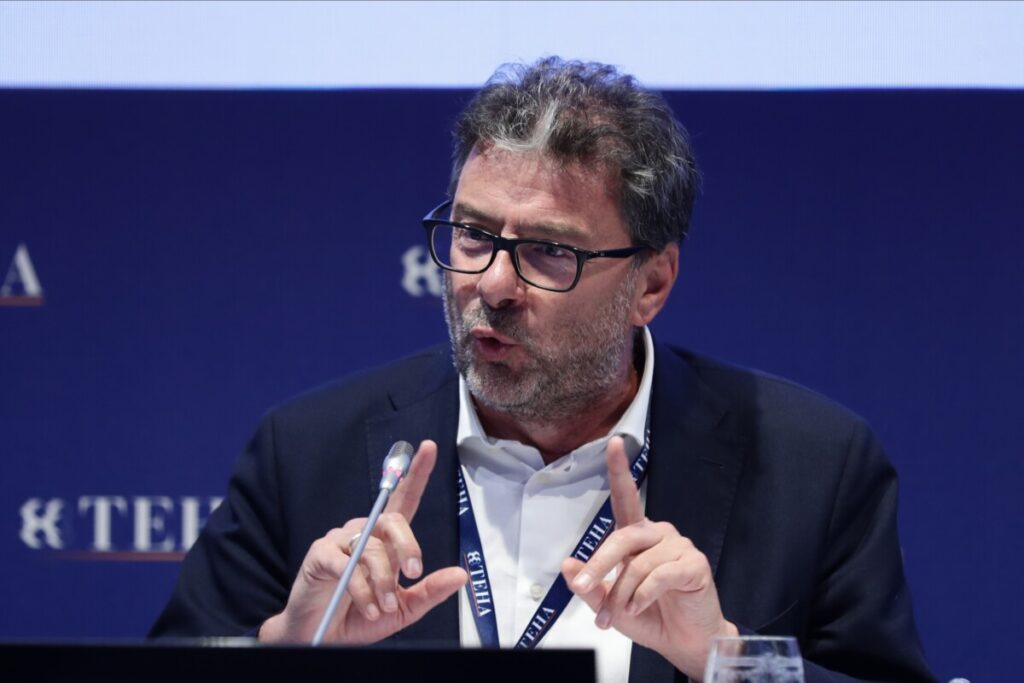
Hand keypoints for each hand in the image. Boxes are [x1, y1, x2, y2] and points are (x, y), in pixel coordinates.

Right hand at [259, 440, 467, 644]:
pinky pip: (345, 565)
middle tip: (413, 573)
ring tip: (384, 607)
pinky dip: (361, 590)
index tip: (428, 447)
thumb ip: (430, 590)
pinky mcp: (320, 556)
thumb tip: (462, 574)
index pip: (403, 499)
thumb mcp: (404, 609)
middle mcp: (363, 532)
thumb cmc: (361, 618)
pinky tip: (368, 606)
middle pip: (393, 521)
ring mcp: (339, 541)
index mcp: (386, 541)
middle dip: (408, 547)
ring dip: (382, 581)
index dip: (416, 473)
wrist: (324, 638)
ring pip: (371, 548)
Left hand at [561, 436, 737, 679]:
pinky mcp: (694, 565)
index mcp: (638, 537)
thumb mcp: (610, 604)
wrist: (683, 642)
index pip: (626, 498)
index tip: (614, 443)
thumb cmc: (649, 617)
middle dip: (599, 563)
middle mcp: (659, 534)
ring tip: (618, 616)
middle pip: (623, 537)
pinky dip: (643, 595)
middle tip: (584, 586)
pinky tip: (640, 608)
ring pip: (638, 563)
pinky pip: (660, 575)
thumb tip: (567, 565)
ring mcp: (679, 547)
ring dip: (622, 593)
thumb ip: (589, 585)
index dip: (620, 469)